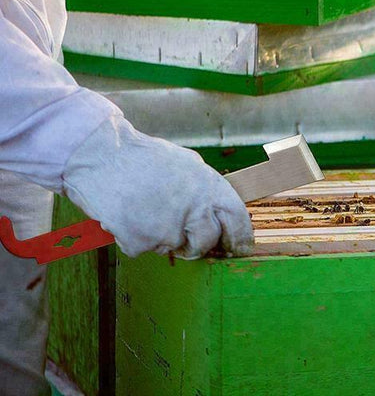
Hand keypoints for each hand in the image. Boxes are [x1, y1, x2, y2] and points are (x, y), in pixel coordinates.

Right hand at [61, 118, 253, 257]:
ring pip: (172, 246)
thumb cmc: (143, 157)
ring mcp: (168, 229)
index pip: (237, 218)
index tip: (239, 247)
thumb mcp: (187, 164)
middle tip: (183, 238)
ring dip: (161, 237)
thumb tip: (215, 210)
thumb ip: (204, 188)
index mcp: (208, 186)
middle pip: (206, 242)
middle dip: (197, 244)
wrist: (102, 155)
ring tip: (145, 209)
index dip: (240, 236)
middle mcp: (193, 209)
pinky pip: (144, 249)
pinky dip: (134, 237)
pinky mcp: (142, 242)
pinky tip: (127, 214)